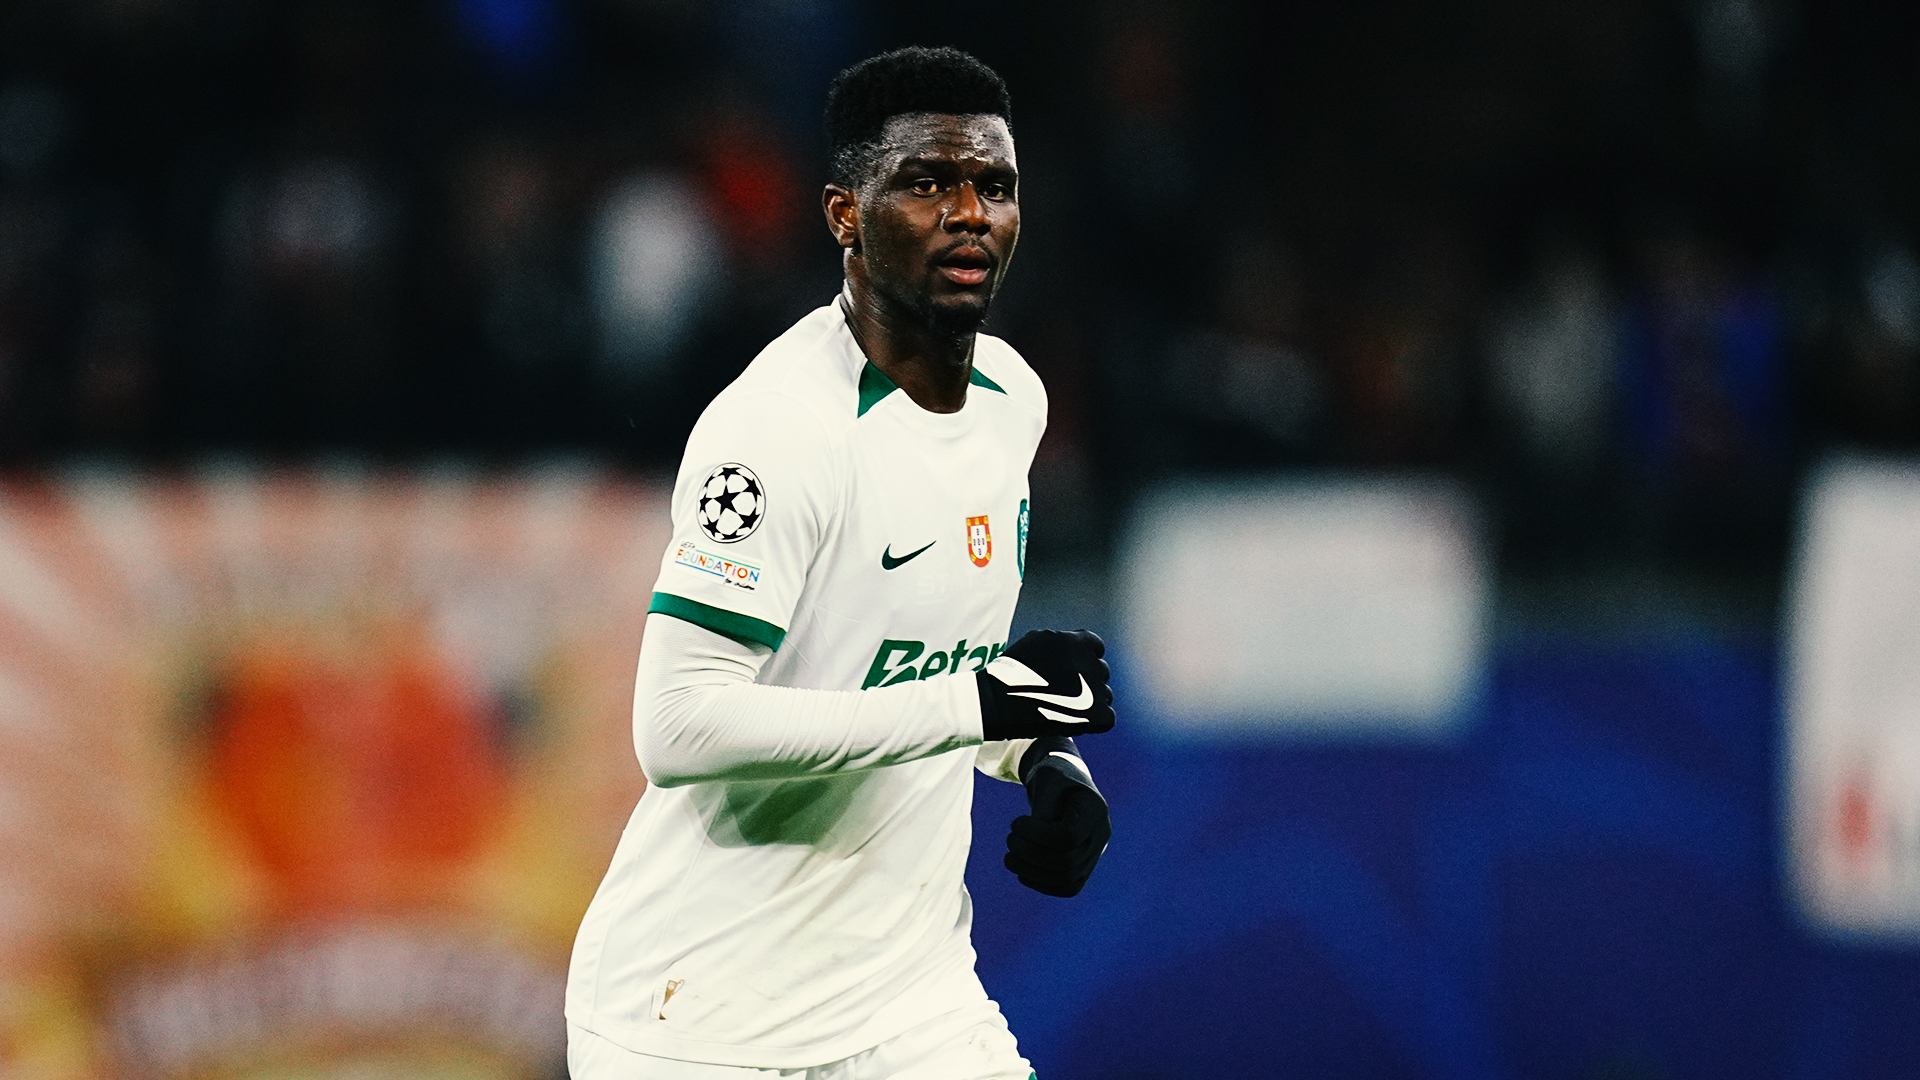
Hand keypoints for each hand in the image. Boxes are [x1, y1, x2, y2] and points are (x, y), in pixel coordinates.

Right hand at [976, 629, 1113, 740]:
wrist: (998, 703)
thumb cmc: (1010, 674)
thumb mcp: (1036, 643)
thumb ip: (1060, 645)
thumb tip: (1075, 649)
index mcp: (1076, 642)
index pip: (1096, 647)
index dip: (1085, 659)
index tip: (1072, 671)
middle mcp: (1089, 662)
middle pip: (1101, 671)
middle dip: (1088, 681)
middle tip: (1065, 694)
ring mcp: (1095, 688)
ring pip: (1104, 695)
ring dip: (1091, 702)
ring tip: (1065, 710)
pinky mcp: (1097, 714)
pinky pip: (1107, 718)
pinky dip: (1093, 723)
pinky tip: (1073, 723)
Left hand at [1005, 743, 1109, 897]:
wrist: (1065, 786)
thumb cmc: (1054, 779)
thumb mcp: (1046, 782)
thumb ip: (1042, 809)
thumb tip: (1034, 840)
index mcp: (1095, 811)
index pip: (1068, 837)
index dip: (1037, 835)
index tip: (1015, 823)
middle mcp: (1101, 836)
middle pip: (1068, 862)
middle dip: (1030, 854)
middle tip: (1010, 840)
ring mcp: (1095, 855)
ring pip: (1067, 879)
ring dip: (1032, 873)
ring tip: (1009, 858)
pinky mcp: (1084, 868)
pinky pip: (1067, 887)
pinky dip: (1042, 884)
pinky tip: (1022, 871)